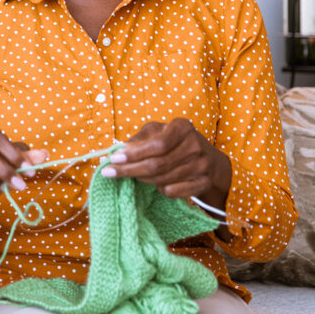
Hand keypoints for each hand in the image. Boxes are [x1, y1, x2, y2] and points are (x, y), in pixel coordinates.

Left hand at [104, 118, 231, 223]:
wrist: (209, 159)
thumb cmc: (173, 142)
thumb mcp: (156, 132)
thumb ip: (138, 140)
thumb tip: (117, 152)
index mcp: (182, 127)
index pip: (157, 144)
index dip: (134, 154)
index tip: (113, 159)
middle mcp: (195, 145)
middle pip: (158, 165)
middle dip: (130, 170)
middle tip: (109, 173)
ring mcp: (202, 165)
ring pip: (163, 179)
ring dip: (142, 179)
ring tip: (133, 175)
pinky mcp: (204, 183)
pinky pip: (173, 191)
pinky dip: (159, 189)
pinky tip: (156, 183)